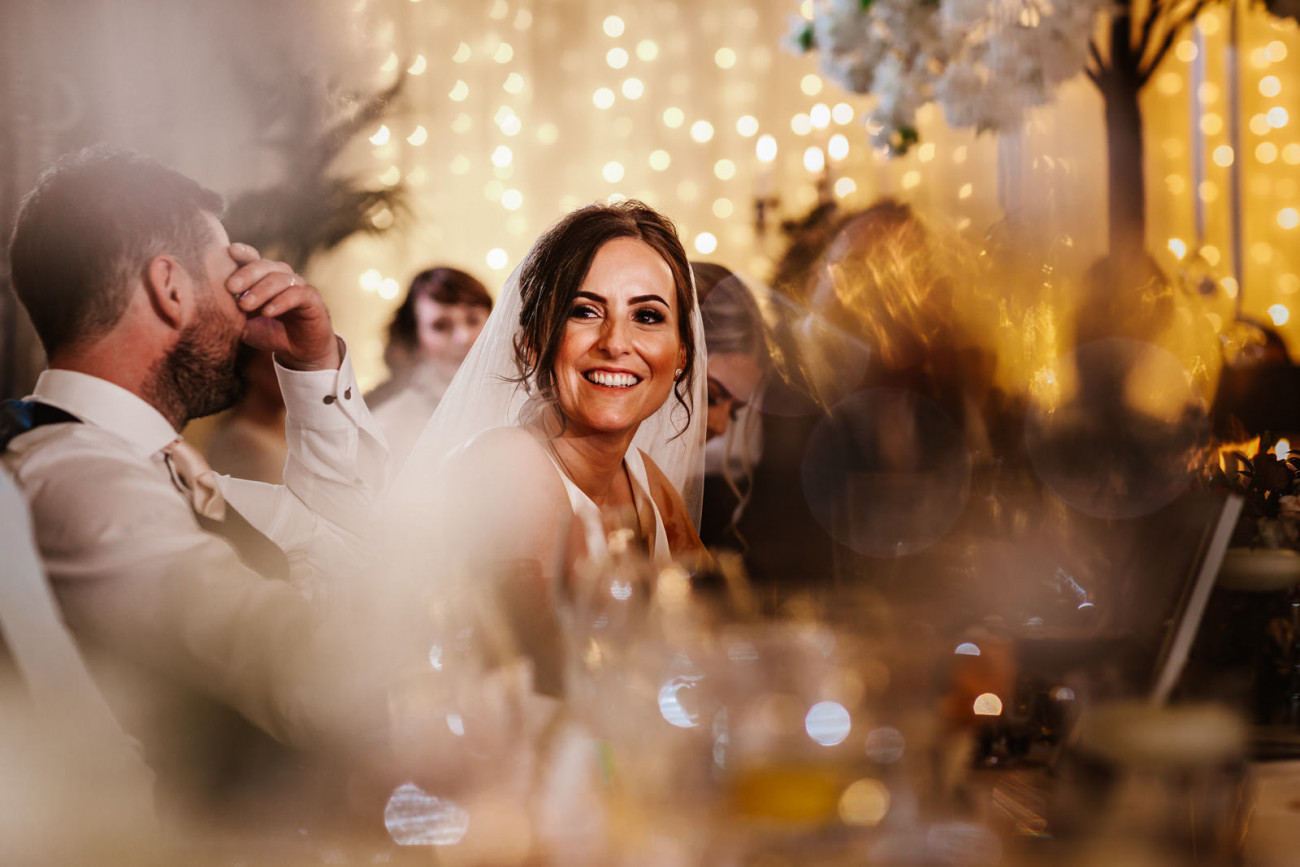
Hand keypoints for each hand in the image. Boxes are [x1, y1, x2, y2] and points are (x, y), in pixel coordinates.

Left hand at [225, 243, 340, 370]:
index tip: (229, 251)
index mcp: (263, 277)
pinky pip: (297, 294)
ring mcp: (298, 285)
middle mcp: (281, 276)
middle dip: (246, 274)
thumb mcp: (244, 324)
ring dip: (261, 291)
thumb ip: (231, 312)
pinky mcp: (312, 299)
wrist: (299, 352)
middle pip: (264, 265)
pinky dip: (281, 302)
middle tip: (230, 288)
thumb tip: (210, 305)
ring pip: (280, 278)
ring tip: (245, 306)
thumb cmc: (269, 333)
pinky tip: (268, 312)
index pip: (253, 259)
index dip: (243, 253)